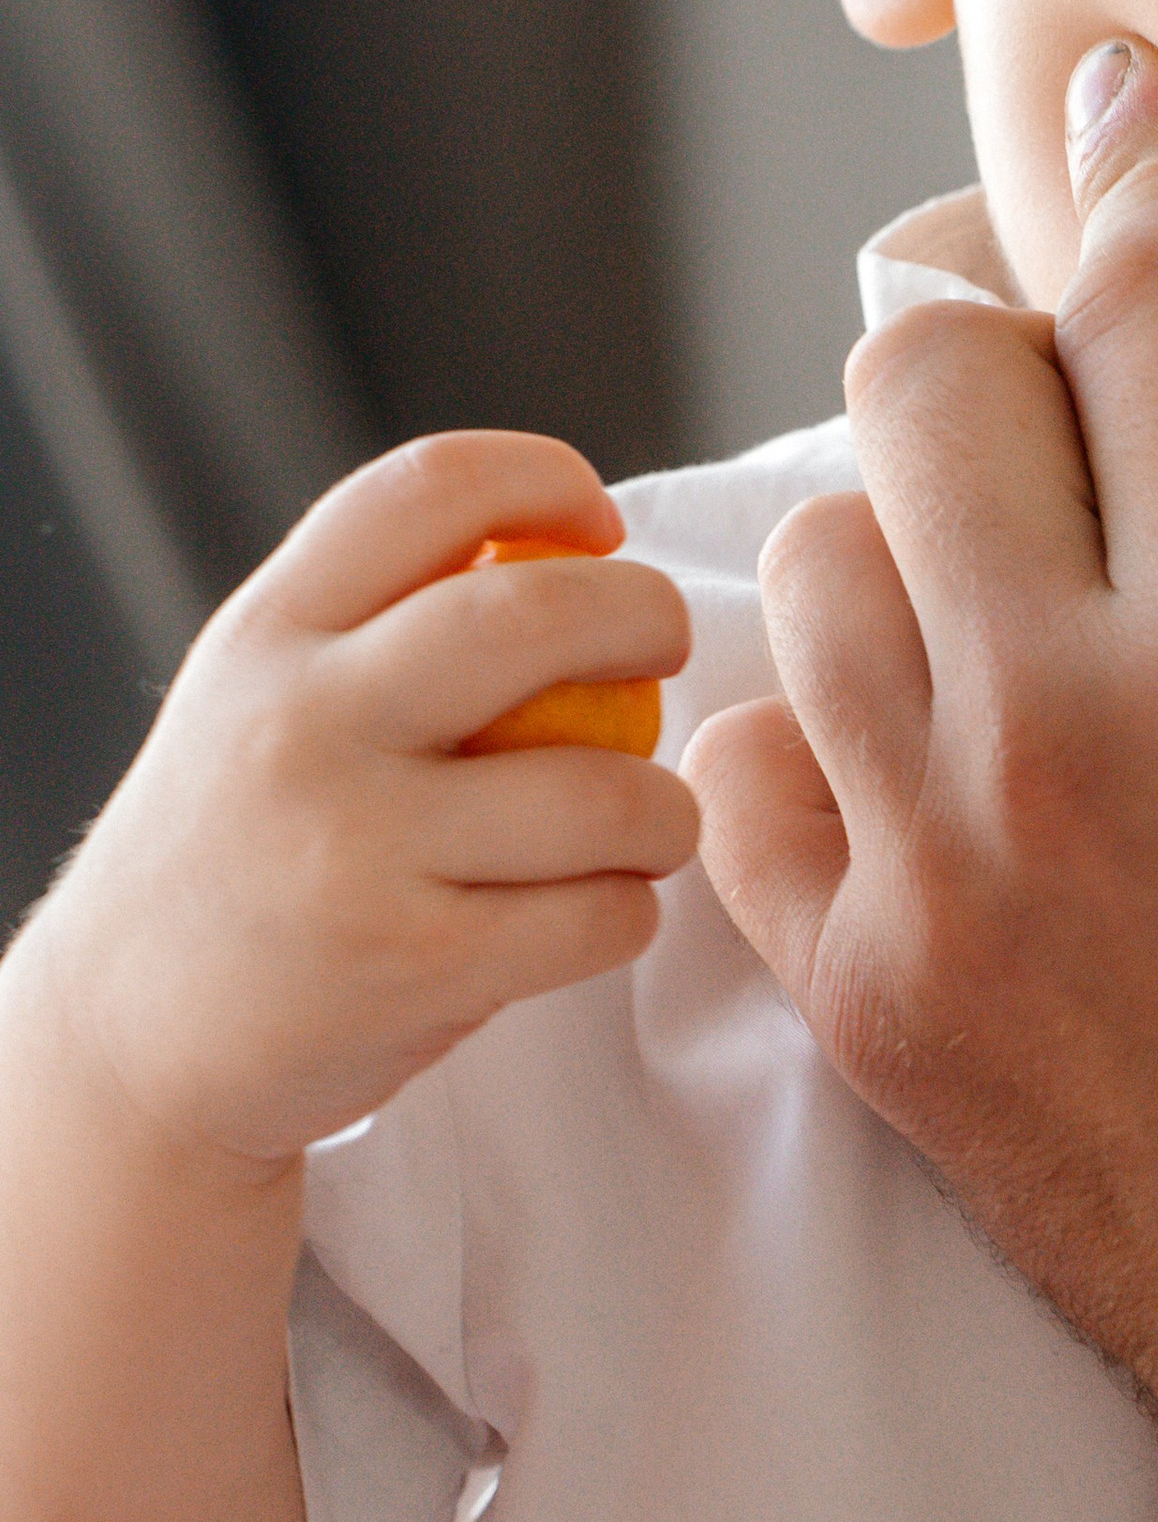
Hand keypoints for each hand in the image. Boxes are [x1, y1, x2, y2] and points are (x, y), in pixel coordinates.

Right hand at [35, 430, 697, 1175]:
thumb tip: (571, 549)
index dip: (547, 477)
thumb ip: (374, 624)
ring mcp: (357, 845)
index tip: (600, 524)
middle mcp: (304, 722)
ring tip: (645, 825)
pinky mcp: (415, 963)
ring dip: (665, 810)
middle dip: (650, 615)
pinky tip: (595, 911)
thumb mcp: (258, 701)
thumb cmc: (240, 856)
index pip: (431, 488)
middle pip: (538, 615)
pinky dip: (630, 911)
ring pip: (605, 792)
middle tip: (666, 648)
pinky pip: (599, 916)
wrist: (127, 1045)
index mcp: (269, 633)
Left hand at [689, 44, 1157, 1521]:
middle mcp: (1065, 706)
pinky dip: (802, 727)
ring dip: (907, 522)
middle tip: (1101, 385)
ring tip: (1020, 565)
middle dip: (1016, 341)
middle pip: (922, 381)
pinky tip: (919, 735)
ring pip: (811, 564)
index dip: (1149, 163)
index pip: (1143, 284)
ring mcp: (940, 858)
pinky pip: (736, 783)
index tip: (1145, 119)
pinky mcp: (871, 997)